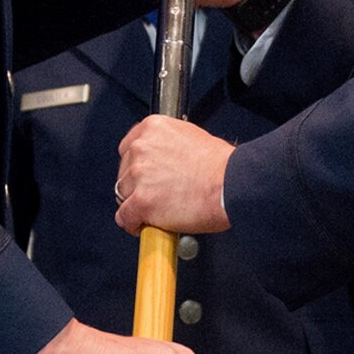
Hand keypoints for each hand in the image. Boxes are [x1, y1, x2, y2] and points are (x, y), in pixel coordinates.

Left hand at [116, 116, 233, 235]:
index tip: (144, 176)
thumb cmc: (221, 165)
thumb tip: (164, 161)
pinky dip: (133, 224)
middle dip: (136, 186)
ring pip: (122, 195)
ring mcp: (140, 175)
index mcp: (153, 128)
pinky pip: (125, 217)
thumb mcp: (191, 138)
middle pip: (124, 172)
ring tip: (155, 211)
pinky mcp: (141, 201)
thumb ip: (169, 147)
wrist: (231, 184)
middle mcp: (142, 148)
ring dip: (135, 204)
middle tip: (155, 195)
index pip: (128, 148)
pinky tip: (146, 225)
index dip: (136, 166)